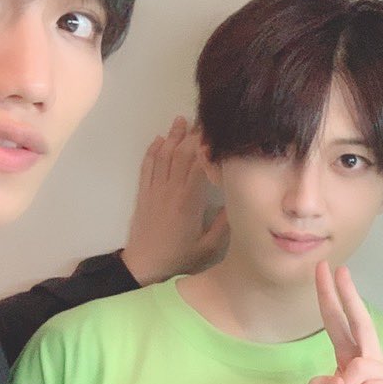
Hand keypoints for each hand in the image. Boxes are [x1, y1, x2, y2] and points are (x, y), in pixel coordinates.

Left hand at [120, 116, 228, 283]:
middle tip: (203, 118)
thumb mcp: (208, 247)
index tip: (216, 131)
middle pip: (181, 154)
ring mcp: (155, 190)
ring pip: (163, 156)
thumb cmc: (178, 257)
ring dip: (172, 136)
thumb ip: (224, 224)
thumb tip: (239, 201)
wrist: (143, 265)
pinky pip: (147, 167)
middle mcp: (170, 190)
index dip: (206, 145)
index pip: (198, 164)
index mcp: (188, 201)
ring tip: (181, 120)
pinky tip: (159, 140)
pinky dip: (152, 151)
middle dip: (191, 134)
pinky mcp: (144, 193)